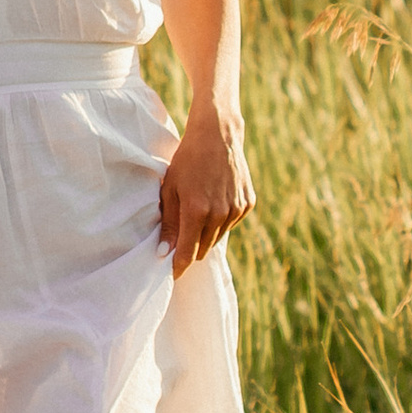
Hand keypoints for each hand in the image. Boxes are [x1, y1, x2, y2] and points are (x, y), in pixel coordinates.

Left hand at [160, 99, 255, 270]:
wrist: (218, 136)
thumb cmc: (187, 161)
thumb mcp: (170, 189)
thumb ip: (168, 223)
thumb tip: (164, 252)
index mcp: (196, 211)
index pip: (187, 253)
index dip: (178, 267)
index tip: (171, 276)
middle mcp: (219, 214)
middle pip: (202, 249)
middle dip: (190, 250)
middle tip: (178, 242)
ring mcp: (236, 210)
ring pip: (217, 238)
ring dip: (205, 235)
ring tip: (196, 213)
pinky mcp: (247, 205)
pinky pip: (230, 224)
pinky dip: (220, 221)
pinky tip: (213, 202)